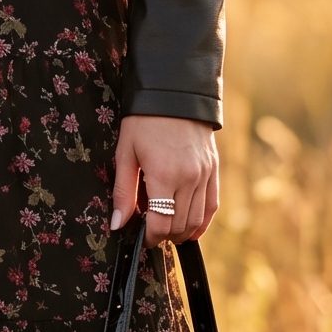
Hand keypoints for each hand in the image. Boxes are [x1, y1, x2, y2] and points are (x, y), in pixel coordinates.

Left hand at [110, 114, 218, 243]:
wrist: (174, 93)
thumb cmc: (144, 121)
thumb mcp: (125, 153)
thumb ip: (122, 193)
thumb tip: (118, 225)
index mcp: (164, 175)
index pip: (161, 224)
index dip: (149, 238)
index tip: (140, 237)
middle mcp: (189, 178)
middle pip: (179, 226)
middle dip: (163, 235)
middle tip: (149, 232)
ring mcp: (205, 175)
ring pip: (197, 220)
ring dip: (181, 232)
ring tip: (166, 230)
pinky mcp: (214, 170)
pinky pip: (212, 205)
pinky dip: (203, 222)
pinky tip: (191, 230)